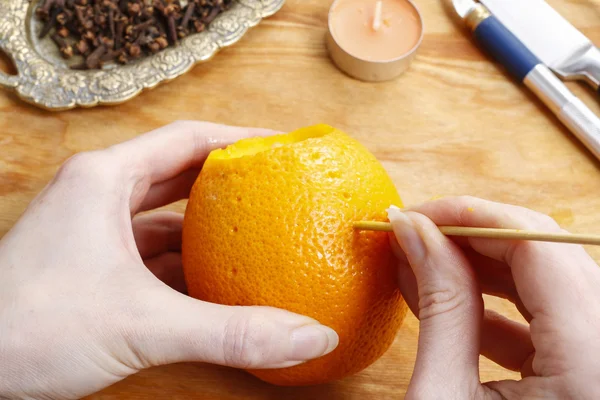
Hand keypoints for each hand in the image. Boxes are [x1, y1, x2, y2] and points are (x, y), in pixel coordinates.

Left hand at [0, 121, 337, 399]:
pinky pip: (149, 250)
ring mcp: (91, 230)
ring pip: (163, 214)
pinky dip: (184, 260)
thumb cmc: (27, 329)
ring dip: (206, 223)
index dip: (240, 138)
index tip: (283, 147)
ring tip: (254, 230)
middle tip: (276, 186)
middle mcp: (97, 195)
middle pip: (178, 170)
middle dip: (229, 179)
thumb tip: (309, 336)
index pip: (187, 138)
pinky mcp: (90, 264)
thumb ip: (231, 332)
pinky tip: (214, 278)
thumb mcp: (144, 326)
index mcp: (104, 180)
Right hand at [388, 196, 599, 399]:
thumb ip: (439, 307)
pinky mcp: (584, 371)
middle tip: (415, 232)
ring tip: (422, 260)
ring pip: (546, 281)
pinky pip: (544, 315)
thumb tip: (415, 232)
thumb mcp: (442, 395)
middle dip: (472, 236)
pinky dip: (491, 301)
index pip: (539, 247)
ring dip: (478, 265)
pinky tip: (442, 294)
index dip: (473, 217)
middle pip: (548, 255)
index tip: (419, 215)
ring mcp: (599, 361)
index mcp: (590, 365)